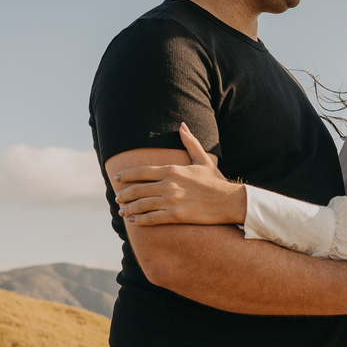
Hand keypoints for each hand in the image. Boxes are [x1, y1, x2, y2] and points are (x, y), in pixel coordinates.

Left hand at [114, 123, 247, 225]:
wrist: (230, 201)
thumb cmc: (216, 181)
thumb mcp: (202, 159)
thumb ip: (190, 142)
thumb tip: (182, 125)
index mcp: (172, 170)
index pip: (142, 172)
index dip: (126, 175)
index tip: (116, 178)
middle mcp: (169, 185)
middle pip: (138, 189)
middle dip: (124, 194)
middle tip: (117, 198)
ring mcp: (171, 201)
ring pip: (142, 205)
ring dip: (129, 208)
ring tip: (122, 211)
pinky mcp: (176, 216)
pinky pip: (152, 218)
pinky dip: (140, 220)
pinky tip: (134, 221)